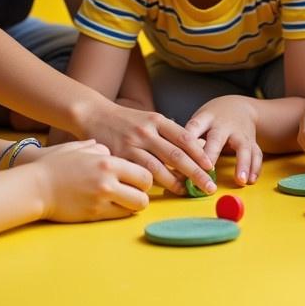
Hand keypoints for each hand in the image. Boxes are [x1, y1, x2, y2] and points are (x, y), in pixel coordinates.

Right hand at [33, 140, 152, 221]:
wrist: (35, 185)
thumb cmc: (56, 164)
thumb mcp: (81, 147)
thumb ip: (101, 148)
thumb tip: (112, 152)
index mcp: (107, 161)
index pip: (143, 172)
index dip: (145, 178)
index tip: (140, 179)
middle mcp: (107, 181)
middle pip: (144, 193)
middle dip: (143, 193)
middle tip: (136, 192)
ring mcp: (101, 199)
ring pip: (135, 207)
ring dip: (134, 205)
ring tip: (126, 201)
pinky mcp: (93, 214)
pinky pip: (119, 216)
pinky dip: (121, 212)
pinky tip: (113, 206)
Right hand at [89, 103, 214, 195]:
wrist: (94, 114)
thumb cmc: (126, 120)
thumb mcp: (148, 119)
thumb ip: (168, 132)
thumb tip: (195, 147)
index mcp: (157, 120)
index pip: (184, 137)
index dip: (199, 153)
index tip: (210, 167)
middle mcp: (147, 131)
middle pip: (176, 155)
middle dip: (195, 172)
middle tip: (209, 186)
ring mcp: (132, 144)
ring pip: (158, 168)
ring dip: (175, 182)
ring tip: (187, 191)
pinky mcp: (119, 156)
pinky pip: (139, 173)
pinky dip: (152, 183)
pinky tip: (160, 190)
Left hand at [186, 96, 261, 185]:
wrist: (238, 106)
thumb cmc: (211, 119)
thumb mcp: (198, 121)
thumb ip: (187, 139)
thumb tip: (167, 162)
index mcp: (205, 119)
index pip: (194, 127)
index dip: (189, 142)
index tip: (183, 158)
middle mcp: (223, 125)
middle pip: (217, 138)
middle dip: (212, 154)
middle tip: (208, 171)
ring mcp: (239, 133)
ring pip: (243, 147)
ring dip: (242, 164)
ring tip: (240, 180)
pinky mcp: (252, 141)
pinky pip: (256, 153)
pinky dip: (255, 167)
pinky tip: (251, 180)